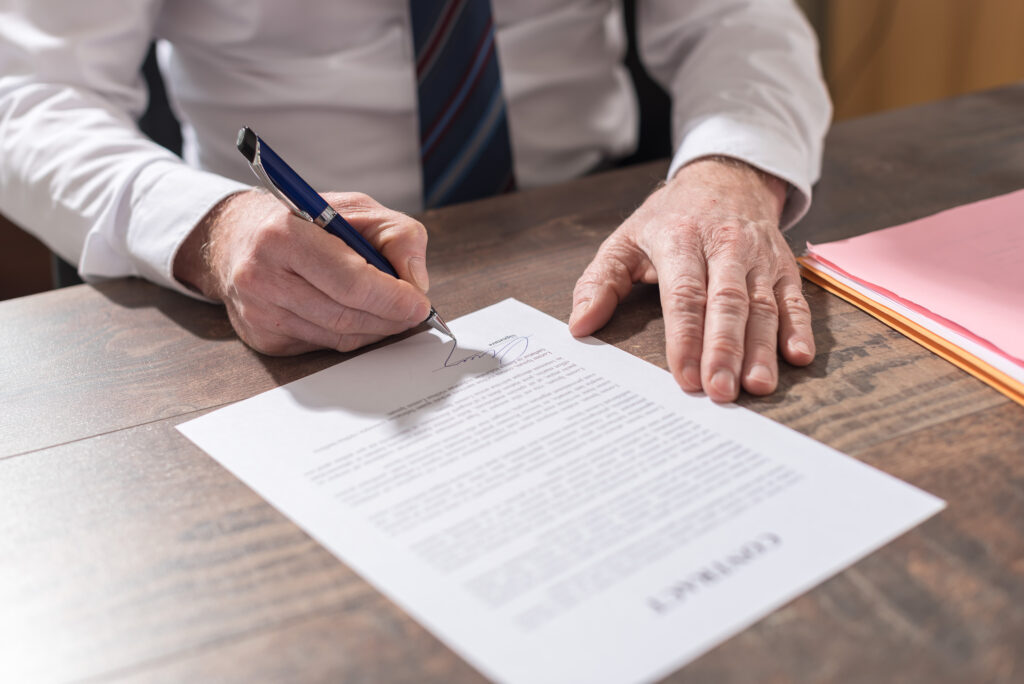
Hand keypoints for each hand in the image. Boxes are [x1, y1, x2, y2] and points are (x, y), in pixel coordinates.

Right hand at [173, 189, 430, 354]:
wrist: (238, 238)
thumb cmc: (305, 222)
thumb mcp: (356, 209)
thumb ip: (397, 235)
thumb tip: (416, 281)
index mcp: (284, 234)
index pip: (350, 280)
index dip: (391, 297)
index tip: (419, 302)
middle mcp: (262, 275)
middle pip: (345, 315)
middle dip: (390, 318)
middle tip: (414, 313)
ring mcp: (257, 312)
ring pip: (336, 337)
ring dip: (374, 330)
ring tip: (392, 315)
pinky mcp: (261, 338)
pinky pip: (321, 346)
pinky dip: (350, 337)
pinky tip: (357, 319)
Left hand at [568, 157, 814, 401]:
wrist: (726, 175)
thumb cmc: (671, 217)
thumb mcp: (625, 239)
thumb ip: (600, 282)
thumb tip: (579, 325)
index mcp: (679, 240)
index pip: (684, 295)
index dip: (685, 338)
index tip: (685, 377)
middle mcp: (724, 247)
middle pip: (726, 303)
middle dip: (723, 350)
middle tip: (720, 391)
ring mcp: (758, 256)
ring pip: (762, 306)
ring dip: (761, 348)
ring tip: (756, 386)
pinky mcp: (784, 265)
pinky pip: (795, 298)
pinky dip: (799, 328)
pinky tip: (797, 357)